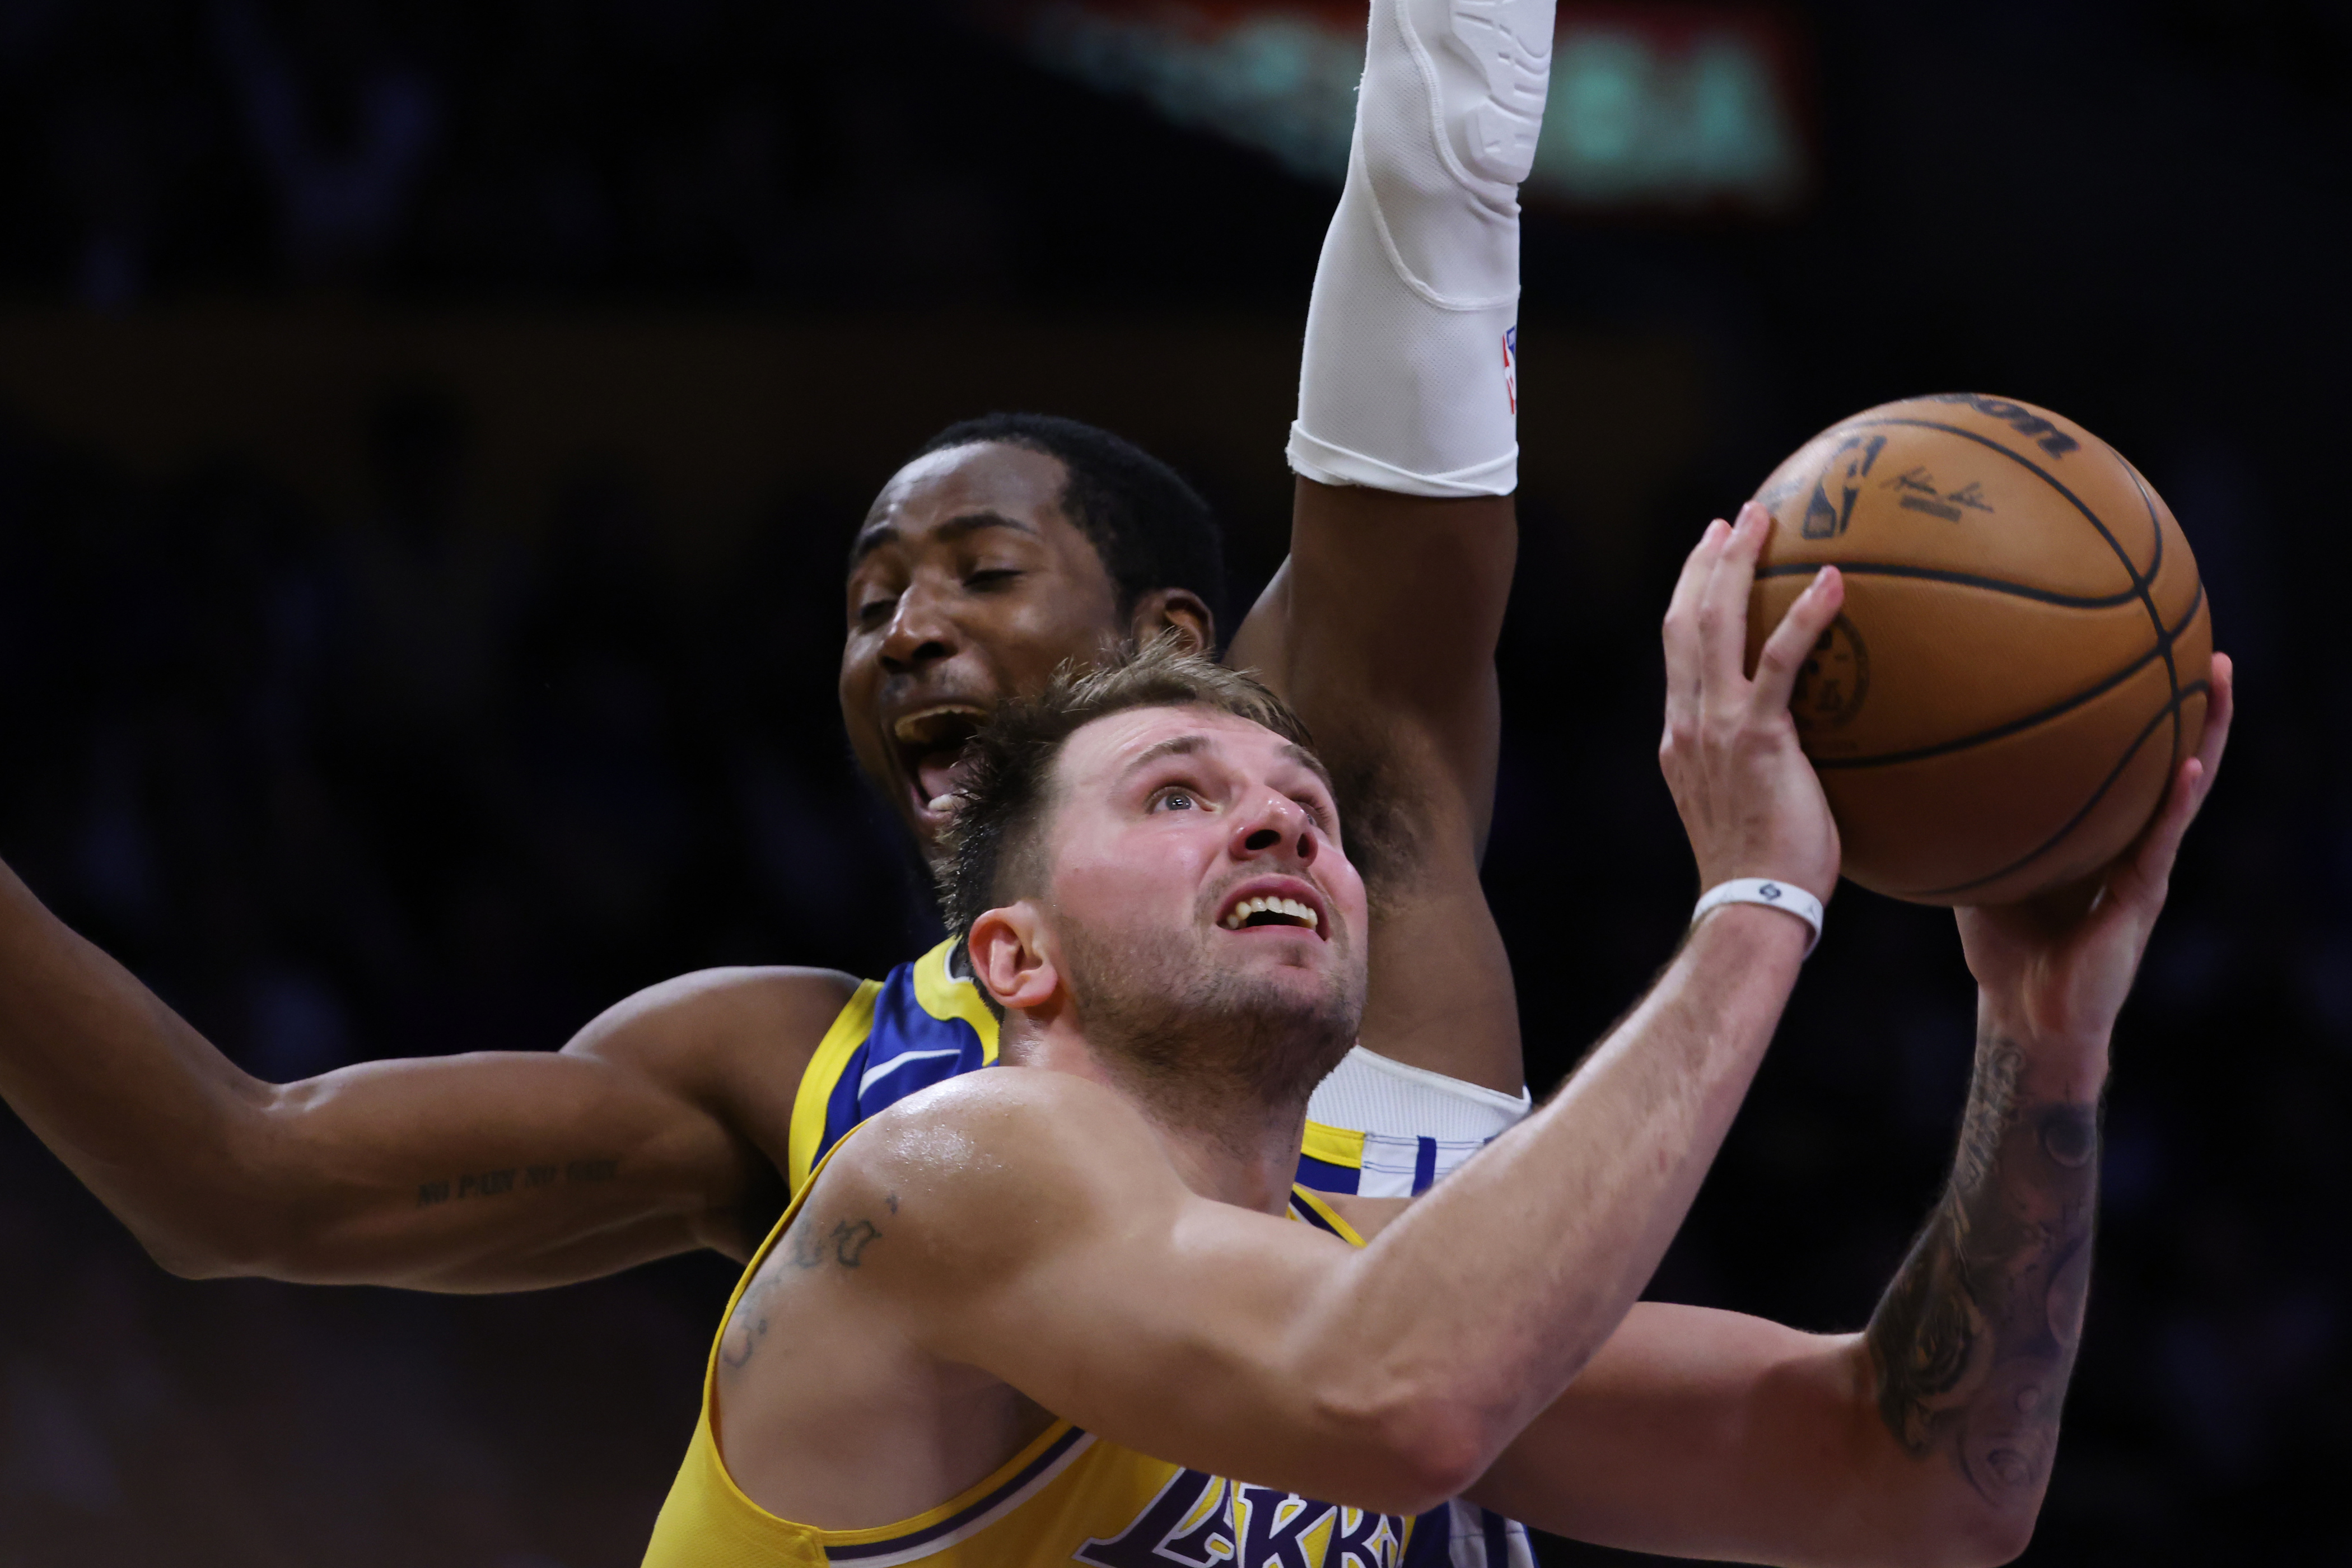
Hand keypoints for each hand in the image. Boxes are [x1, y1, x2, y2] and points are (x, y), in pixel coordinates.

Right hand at [1658, 500, 1844, 900]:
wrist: (1749, 908)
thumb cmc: (1766, 876)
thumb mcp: (1748, 810)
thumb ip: (1764, 770)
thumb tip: (1812, 756)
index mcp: (1681, 738)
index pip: (1677, 651)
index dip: (1689, 597)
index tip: (1710, 558)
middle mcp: (1689, 723)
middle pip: (1684, 621)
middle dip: (1706, 562)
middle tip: (1735, 518)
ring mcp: (1716, 728)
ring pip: (1714, 624)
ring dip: (1737, 564)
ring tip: (1764, 520)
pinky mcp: (1758, 738)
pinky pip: (1779, 661)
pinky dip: (1803, 616)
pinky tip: (1833, 582)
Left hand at [1957, 653, 2235, 1054]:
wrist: (2025, 1011)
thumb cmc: (2002, 942)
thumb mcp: (1980, 864)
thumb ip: (1967, 820)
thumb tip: (1916, 765)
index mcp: (2100, 831)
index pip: (2128, 760)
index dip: (2143, 712)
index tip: (2147, 650)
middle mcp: (2130, 840)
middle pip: (2170, 758)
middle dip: (2191, 704)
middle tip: (2203, 645)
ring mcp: (2143, 865)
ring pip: (2185, 788)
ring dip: (2208, 735)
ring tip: (2217, 679)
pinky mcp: (2142, 896)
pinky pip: (2160, 842)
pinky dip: (2175, 804)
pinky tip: (2188, 769)